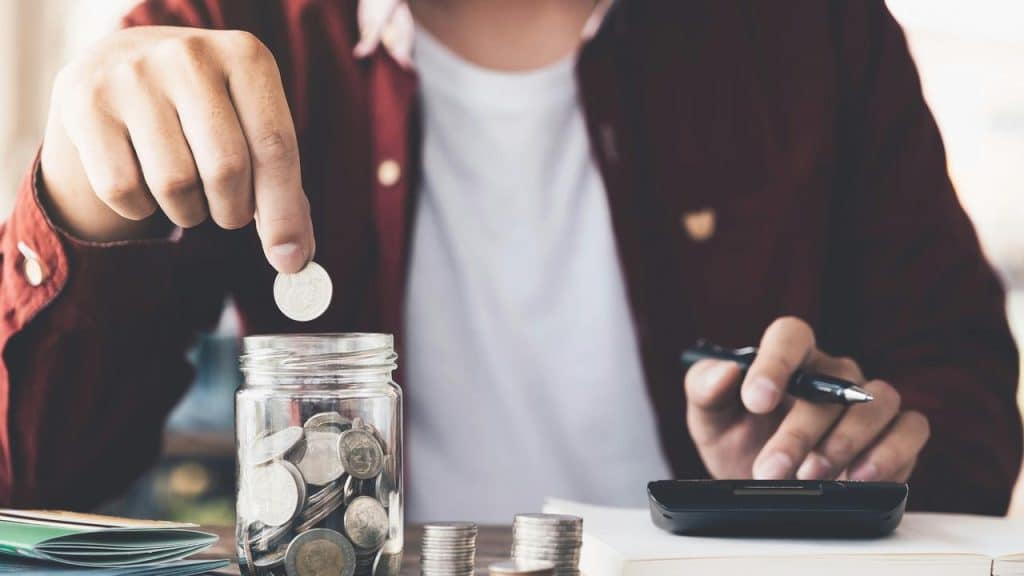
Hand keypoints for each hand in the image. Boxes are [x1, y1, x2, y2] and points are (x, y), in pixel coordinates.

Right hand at [40, 26, 312, 271]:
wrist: (122, 68)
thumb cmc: (205, 113)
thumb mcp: (251, 128)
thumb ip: (281, 191)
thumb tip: (293, 257)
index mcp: (246, 56)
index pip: (275, 146)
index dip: (284, 212)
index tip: (289, 259)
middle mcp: (189, 56)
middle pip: (226, 169)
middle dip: (233, 211)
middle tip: (228, 211)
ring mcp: (131, 76)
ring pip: (175, 185)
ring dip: (188, 212)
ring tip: (187, 190)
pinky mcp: (85, 103)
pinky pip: (124, 190)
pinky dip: (140, 207)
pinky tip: (145, 183)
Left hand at [685, 317, 929, 480]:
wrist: (760, 485)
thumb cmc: (736, 439)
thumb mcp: (708, 416)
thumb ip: (706, 388)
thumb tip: (726, 371)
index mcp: (788, 357)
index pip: (791, 335)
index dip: (776, 362)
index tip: (756, 399)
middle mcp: (833, 373)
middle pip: (831, 385)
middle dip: (798, 433)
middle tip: (770, 469)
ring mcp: (868, 402)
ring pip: (878, 402)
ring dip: (844, 443)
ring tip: (811, 477)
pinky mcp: (896, 435)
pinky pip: (911, 430)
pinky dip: (891, 453)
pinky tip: (859, 478)